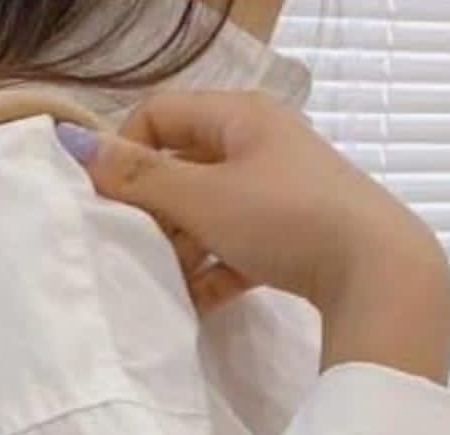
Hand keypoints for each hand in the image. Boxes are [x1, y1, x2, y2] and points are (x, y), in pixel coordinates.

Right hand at [57, 89, 449, 331]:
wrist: (373, 271)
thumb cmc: (284, 218)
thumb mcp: (203, 197)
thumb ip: (139, 179)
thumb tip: (77, 151)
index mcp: (239, 118)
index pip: (160, 115)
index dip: (125, 152)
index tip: (107, 200)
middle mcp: (258, 146)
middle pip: (180, 169)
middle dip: (151, 211)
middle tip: (132, 247)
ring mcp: (275, 193)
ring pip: (204, 215)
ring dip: (178, 249)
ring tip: (164, 282)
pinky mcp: (288, 238)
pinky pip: (232, 250)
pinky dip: (209, 274)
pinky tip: (193, 304)